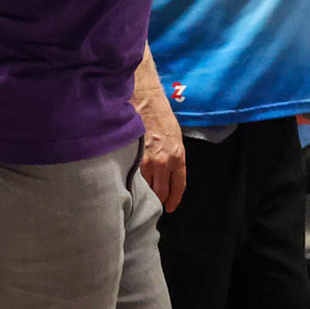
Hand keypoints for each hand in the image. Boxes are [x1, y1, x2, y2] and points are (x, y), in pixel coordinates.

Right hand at [135, 78, 186, 213]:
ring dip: (145, 192)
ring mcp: (146, 161)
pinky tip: (130, 185)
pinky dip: (133, 183)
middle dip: (159, 199)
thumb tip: (169, 172)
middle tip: (155, 203)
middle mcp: (163, 162)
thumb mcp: (175, 138)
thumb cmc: (161, 116)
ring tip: (141, 194)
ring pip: (146, 187)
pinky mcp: (132, 158)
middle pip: (161, 192)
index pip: (178, 186)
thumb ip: (174, 157)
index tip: (170, 207)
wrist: (146, 101)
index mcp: (178, 156)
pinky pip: (134, 178)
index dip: (174, 199)